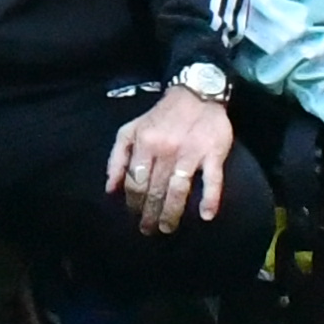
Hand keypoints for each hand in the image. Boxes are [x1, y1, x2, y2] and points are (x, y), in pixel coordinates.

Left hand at [104, 80, 233, 235]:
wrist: (196, 93)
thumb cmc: (161, 116)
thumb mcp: (131, 130)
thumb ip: (117, 157)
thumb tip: (109, 189)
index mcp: (144, 143)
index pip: (134, 181)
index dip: (132, 202)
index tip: (134, 216)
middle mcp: (165, 149)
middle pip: (154, 189)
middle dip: (149, 214)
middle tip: (148, 230)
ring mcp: (190, 152)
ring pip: (178, 189)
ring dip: (172, 212)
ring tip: (167, 228)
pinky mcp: (213, 153)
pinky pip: (212, 179)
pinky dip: (210, 198)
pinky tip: (206, 216)